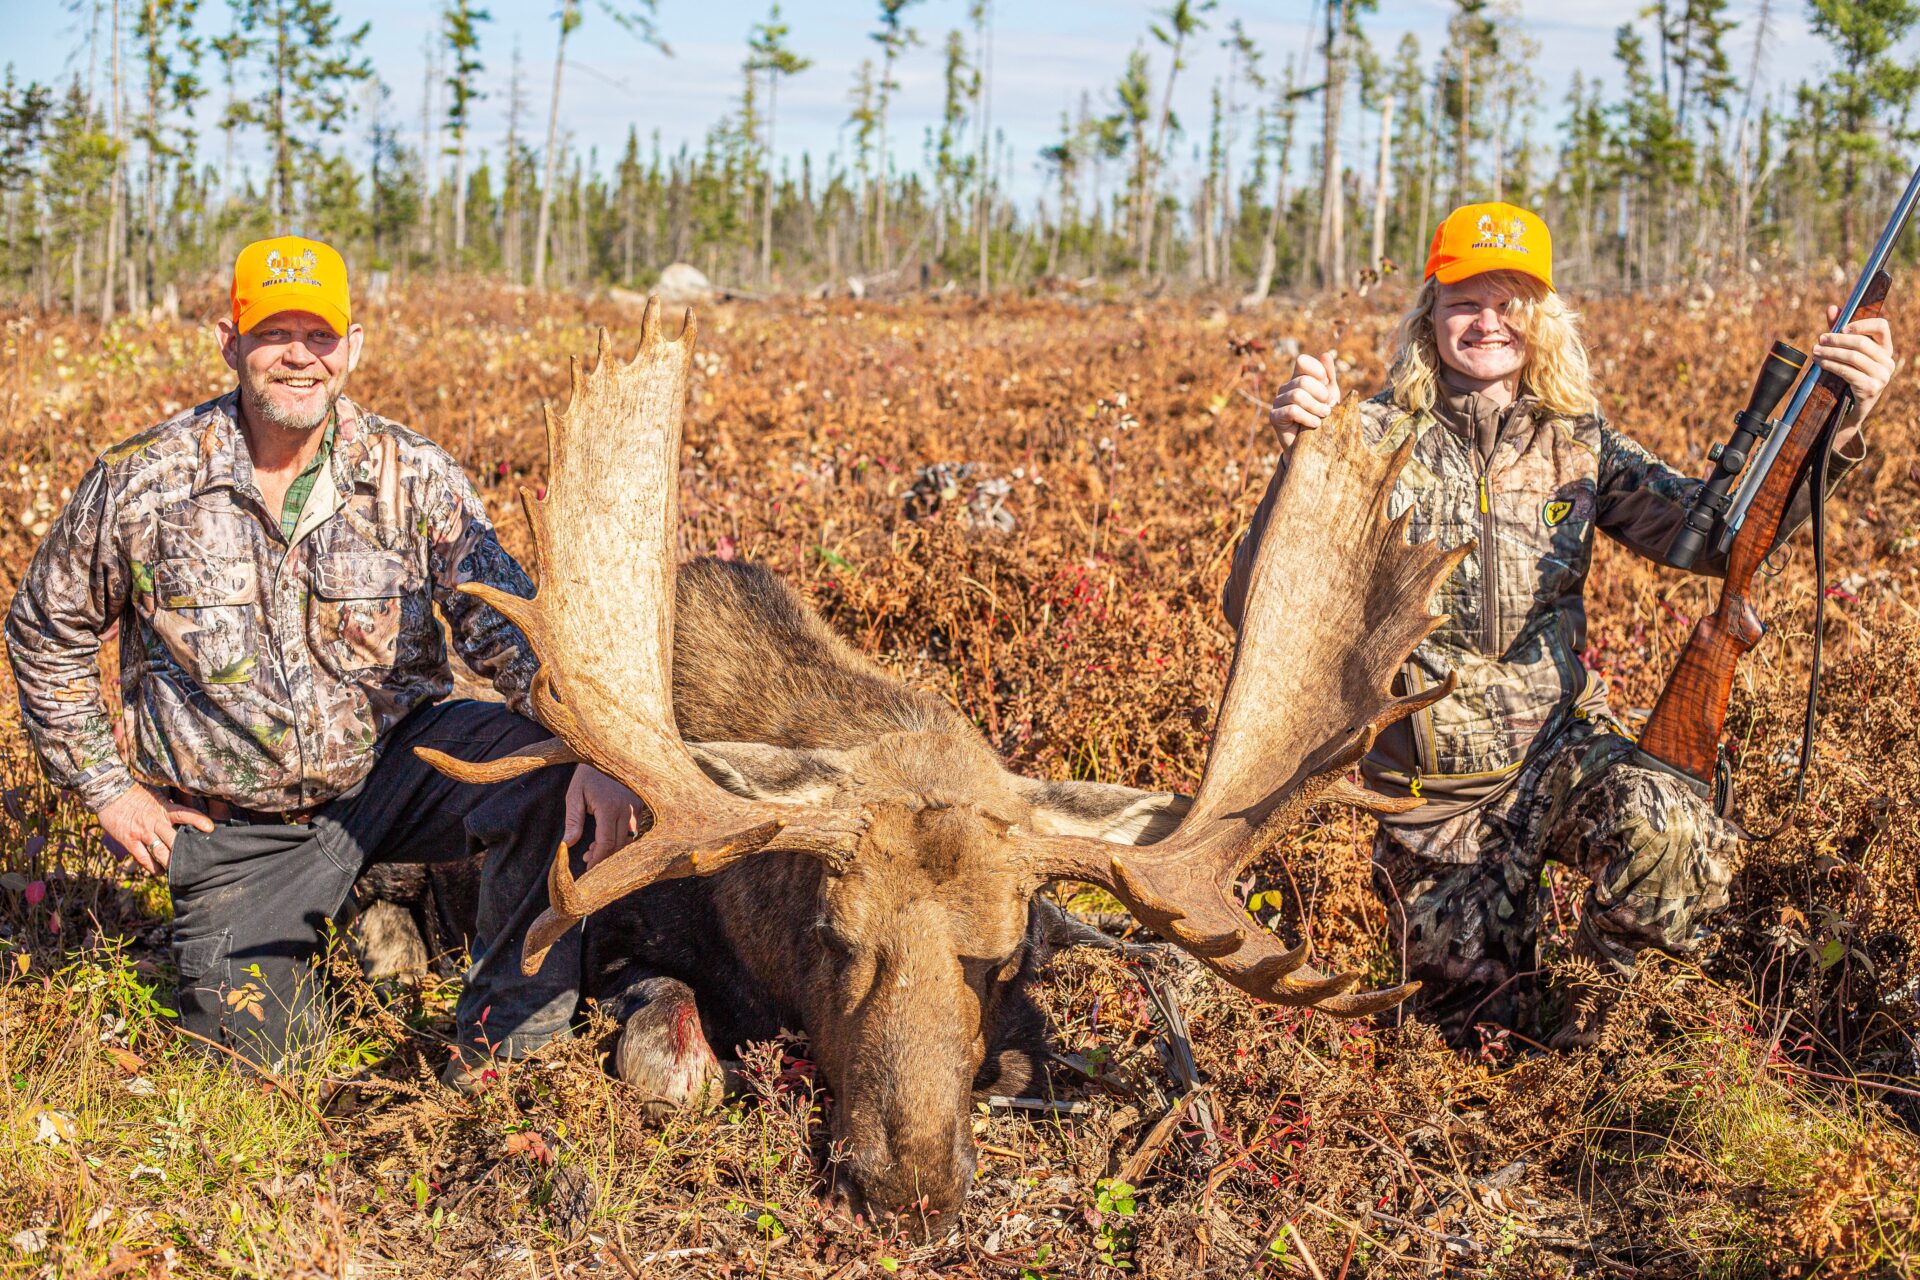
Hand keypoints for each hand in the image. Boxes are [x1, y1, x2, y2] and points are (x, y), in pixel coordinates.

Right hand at [96, 783, 214, 876]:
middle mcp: (155, 822)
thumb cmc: (135, 792)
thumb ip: (170, 804)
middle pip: (174, 840)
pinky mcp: (129, 841)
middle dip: (186, 851)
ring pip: (160, 852)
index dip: (198, 820)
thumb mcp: (157, 794)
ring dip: (170, 863)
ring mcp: (142, 833)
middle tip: (197, 860)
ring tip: (180, 871)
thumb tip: (187, 806)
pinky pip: (142, 858)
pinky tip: (159, 872)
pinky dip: (152, 867)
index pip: (185, 813)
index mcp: (164, 809)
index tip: (210, 828)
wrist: (109, 792)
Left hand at [564, 764, 646, 867]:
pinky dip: (622, 837)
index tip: (587, 869)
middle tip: (587, 858)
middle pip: (620, 845)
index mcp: (610, 807)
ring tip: (593, 847)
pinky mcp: (641, 803)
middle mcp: (627, 808)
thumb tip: (568, 844)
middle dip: (604, 857)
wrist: (608, 750)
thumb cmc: (588, 772)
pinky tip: (607, 835)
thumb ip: (573, 821)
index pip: (607, 843)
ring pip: (629, 839)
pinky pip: (634, 828)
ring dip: (613, 848)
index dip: (598, 860)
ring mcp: (637, 805)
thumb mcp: (575, 794)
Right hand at [1269, 349, 1340, 450]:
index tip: (1327, 384)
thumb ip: (1329, 377)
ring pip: (1297, 395)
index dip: (1317, 370)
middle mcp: (1285, 388)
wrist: (1313, 447)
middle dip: (1321, 394)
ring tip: (1324, 416)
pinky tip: (1315, 424)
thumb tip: (1326, 355)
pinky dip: (1308, 418)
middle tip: (1328, 406)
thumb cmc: (1322, 419)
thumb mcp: (1330, 397)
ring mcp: (1278, 402)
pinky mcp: (1274, 417)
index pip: (1302, 361)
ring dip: (1316, 407)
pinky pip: (1292, 411)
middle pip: (1303, 380)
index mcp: (1297, 379)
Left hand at [1815, 305, 1896, 434]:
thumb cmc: (1848, 376)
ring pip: (1853, 357)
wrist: (1850, 409)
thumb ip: (1840, 331)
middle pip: (1861, 343)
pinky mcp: (1870, 388)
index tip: (1842, 327)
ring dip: (1830, 353)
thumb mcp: (1846, 354)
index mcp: (1885, 349)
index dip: (1862, 324)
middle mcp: (1887, 362)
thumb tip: (1832, 308)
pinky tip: (1819, 363)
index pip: (1882, 327)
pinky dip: (1830, 365)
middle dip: (1837, 339)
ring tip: (1815, 351)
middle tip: (1819, 339)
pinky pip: (1847, 372)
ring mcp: (1881, 376)